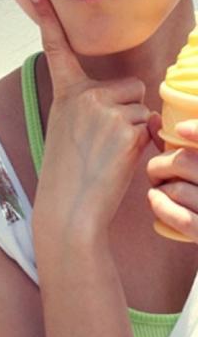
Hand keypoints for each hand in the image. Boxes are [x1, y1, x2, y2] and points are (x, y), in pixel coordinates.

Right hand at [27, 0, 154, 243]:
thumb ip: (94, 108)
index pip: (56, 47)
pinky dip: (142, 144)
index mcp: (64, 94)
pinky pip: (149, 125)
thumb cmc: (70, 176)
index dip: (47, 15)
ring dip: (135, 130)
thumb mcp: (72, 132)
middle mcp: (82, 94)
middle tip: (102, 144)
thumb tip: (136, 106)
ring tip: (108, 155)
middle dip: (127, 113)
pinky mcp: (124, 123)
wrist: (68, 207)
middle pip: (128, 88)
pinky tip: (118, 160)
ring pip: (141, 107)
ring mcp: (103, 107)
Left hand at [148, 116, 197, 241]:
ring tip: (160, 189)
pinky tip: (155, 200)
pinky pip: (182, 218)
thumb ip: (180, 144)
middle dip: (160, 165)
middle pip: (185, 162)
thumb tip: (152, 118)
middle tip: (156, 172)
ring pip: (178, 189)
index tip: (180, 129)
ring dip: (160, 188)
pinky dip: (162, 207)